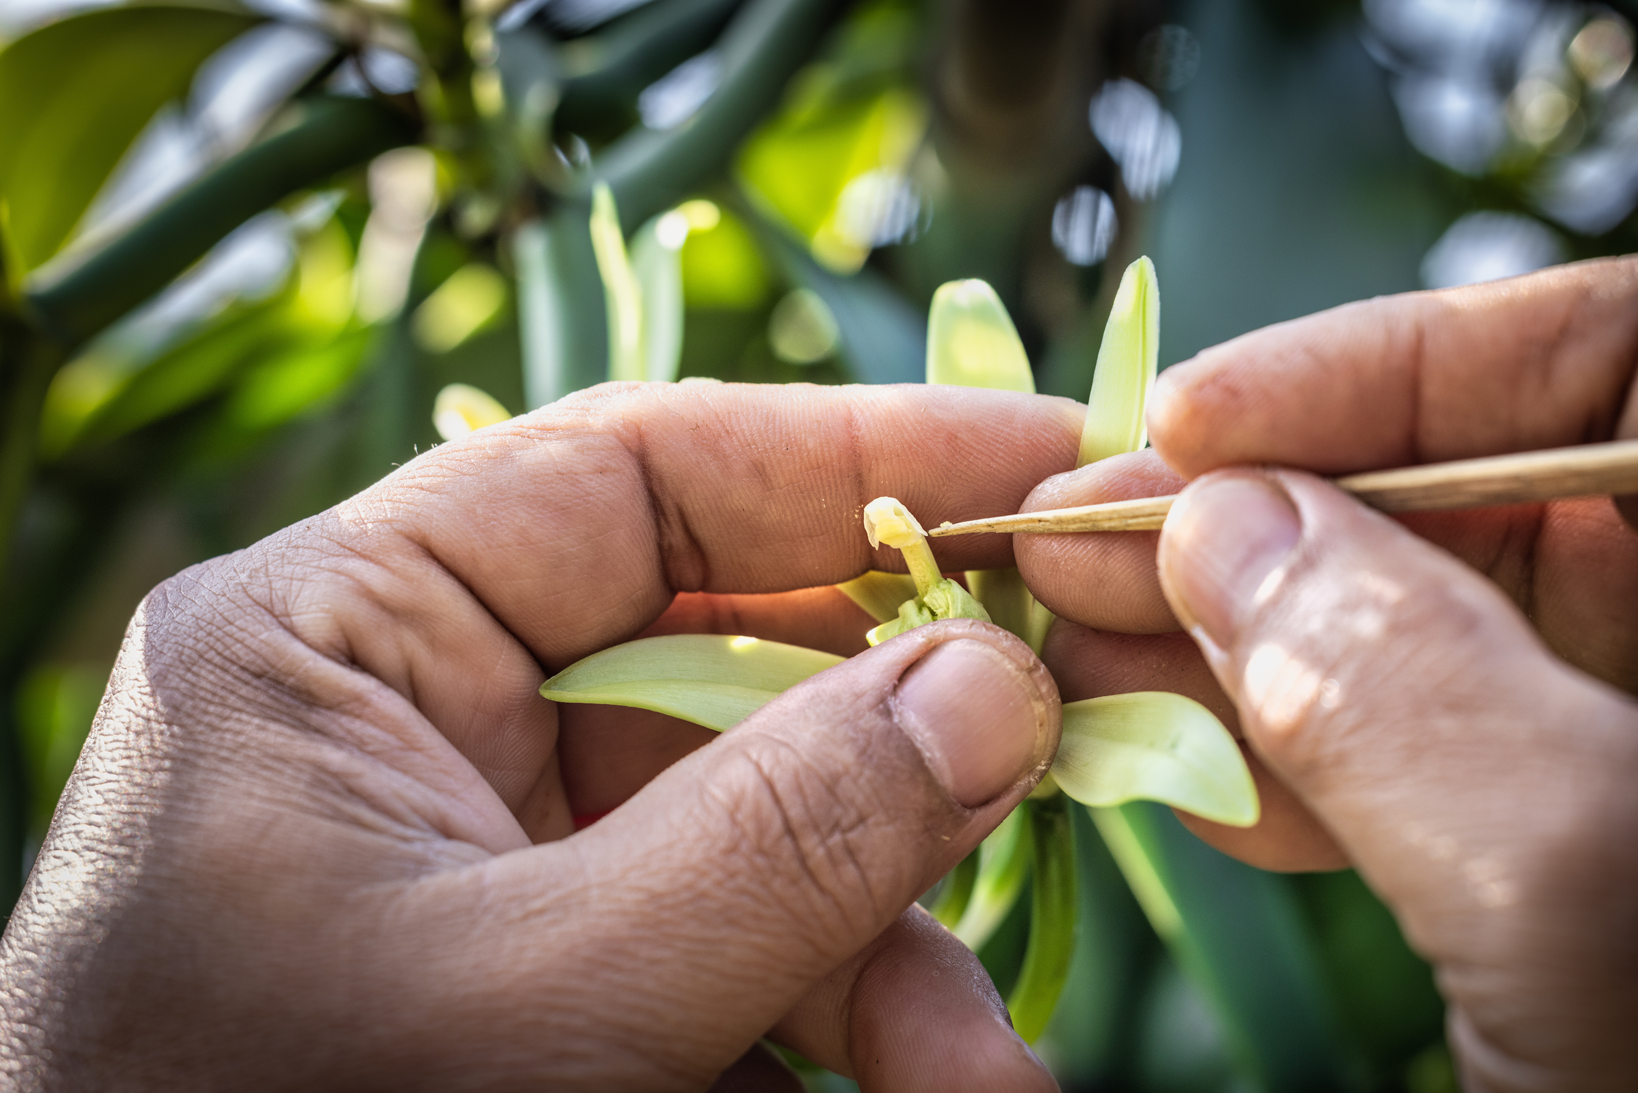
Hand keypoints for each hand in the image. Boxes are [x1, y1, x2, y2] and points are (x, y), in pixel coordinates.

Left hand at [0, 383, 1081, 1091]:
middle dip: (899, 747)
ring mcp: (476, 840)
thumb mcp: (539, 1007)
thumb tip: (995, 686)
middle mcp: (408, 712)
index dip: (851, 451)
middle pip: (717, 649)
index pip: (625, 471)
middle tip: (1075, 754)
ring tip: (986, 1075)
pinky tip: (921, 1080)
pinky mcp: (529, 954)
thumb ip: (777, 841)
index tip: (1038, 458)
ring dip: (884, 942)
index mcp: (334, 638)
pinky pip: (714, 933)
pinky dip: (827, 1008)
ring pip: (742, 817)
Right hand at [1016, 258, 1637, 1091]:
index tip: (1196, 425)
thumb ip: (1417, 695)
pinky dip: (1287, 751)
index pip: (1627, 363)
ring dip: (1240, 635)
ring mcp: (1631, 763)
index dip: (1407, 364)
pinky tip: (1168, 751)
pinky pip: (1421, 759)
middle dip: (1273, 509)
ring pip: (1430, 632)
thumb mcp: (1592, 914)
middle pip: (1497, 494)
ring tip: (1075, 641)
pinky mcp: (1572, 860)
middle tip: (1081, 541)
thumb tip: (1227, 530)